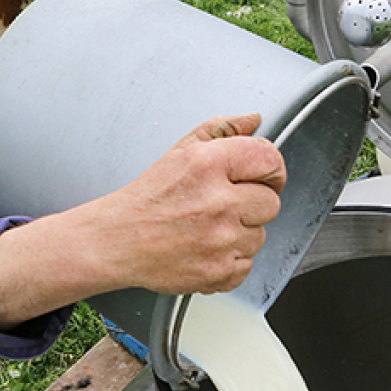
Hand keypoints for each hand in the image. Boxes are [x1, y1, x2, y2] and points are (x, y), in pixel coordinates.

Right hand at [101, 113, 286, 294]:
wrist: (119, 240)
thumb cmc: (148, 198)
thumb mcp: (180, 150)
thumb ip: (222, 129)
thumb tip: (252, 120)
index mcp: (208, 164)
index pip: (270, 159)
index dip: (271, 169)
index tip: (264, 175)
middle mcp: (218, 201)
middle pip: (271, 202)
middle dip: (252, 203)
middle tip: (224, 204)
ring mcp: (220, 240)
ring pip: (260, 235)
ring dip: (240, 232)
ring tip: (209, 227)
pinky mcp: (219, 271)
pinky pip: (247, 264)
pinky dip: (230, 259)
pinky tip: (206, 247)